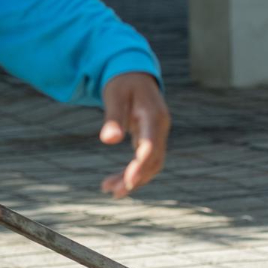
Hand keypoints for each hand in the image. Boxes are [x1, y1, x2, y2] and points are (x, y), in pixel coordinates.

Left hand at [99, 71, 169, 197]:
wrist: (135, 75)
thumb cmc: (123, 83)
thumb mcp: (114, 95)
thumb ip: (113, 117)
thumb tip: (107, 141)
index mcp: (154, 117)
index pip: (151, 146)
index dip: (141, 165)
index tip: (129, 181)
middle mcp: (160, 129)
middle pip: (153, 161)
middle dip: (134, 178)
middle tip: (112, 192)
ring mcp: (158, 136)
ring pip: (150, 165)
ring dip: (133, 180)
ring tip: (109, 190)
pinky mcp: (151, 140)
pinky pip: (145, 161)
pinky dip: (132, 173)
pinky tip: (115, 182)